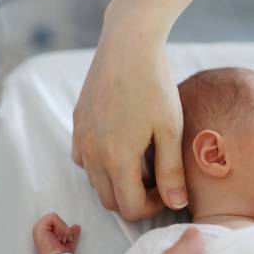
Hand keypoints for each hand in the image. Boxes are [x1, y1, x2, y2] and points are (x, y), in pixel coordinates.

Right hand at [32, 213, 80, 253]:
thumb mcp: (69, 243)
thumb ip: (71, 233)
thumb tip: (76, 227)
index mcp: (45, 234)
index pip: (59, 223)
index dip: (65, 231)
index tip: (63, 242)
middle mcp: (40, 231)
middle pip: (58, 220)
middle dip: (64, 230)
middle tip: (62, 241)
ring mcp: (38, 228)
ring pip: (56, 218)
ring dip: (63, 230)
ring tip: (60, 240)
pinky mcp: (39, 227)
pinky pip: (53, 216)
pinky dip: (60, 226)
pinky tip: (58, 237)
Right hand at [71, 0, 200, 219]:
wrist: (128, 44)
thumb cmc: (155, 85)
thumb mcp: (170, 130)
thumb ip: (171, 172)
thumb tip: (176, 205)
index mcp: (116, 158)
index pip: (130, 208)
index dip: (153, 207)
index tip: (169, 190)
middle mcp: (91, 153)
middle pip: (109, 200)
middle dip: (135, 198)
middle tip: (159, 179)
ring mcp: (80, 137)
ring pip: (95, 181)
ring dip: (119, 182)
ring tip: (145, 161)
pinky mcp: (77, 123)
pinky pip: (84, 159)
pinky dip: (102, 163)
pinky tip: (124, 144)